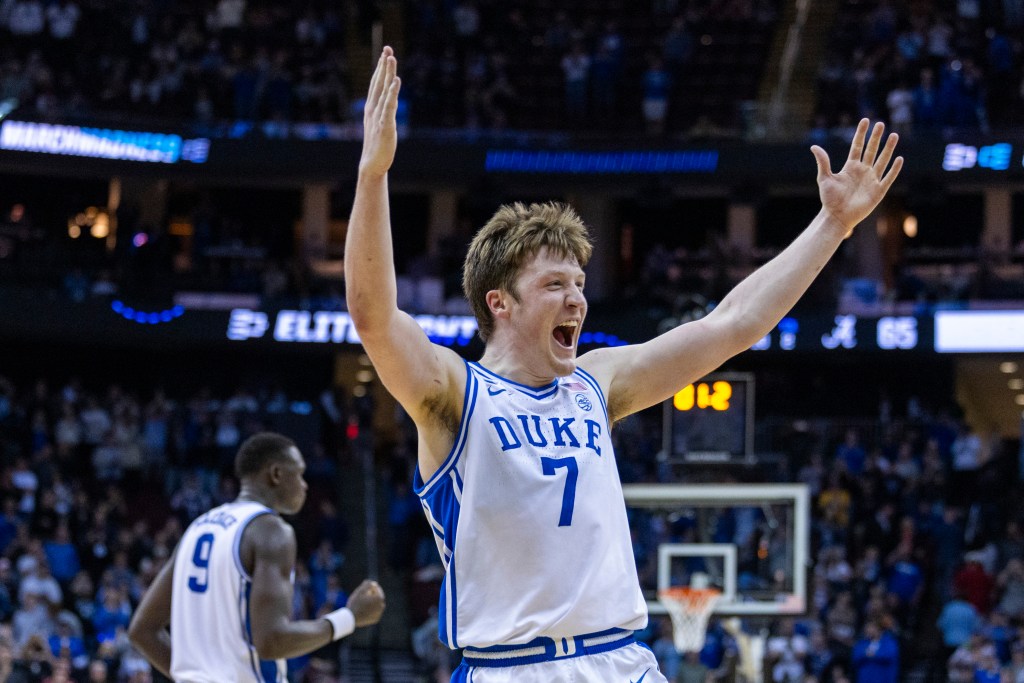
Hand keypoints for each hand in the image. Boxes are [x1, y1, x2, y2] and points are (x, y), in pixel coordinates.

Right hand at [346, 579, 385, 626]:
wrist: (351, 619)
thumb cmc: (355, 603)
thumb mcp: (360, 591)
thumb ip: (367, 584)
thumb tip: (374, 583)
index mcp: (379, 598)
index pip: (377, 589)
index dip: (370, 587)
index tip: (365, 588)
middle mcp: (382, 606)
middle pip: (377, 597)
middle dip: (372, 595)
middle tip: (364, 594)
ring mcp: (379, 613)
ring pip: (376, 605)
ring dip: (372, 602)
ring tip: (363, 602)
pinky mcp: (376, 619)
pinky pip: (374, 612)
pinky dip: (371, 610)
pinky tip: (364, 609)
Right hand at [359, 47, 400, 177]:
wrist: (372, 164)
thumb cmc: (377, 145)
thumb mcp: (379, 123)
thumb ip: (383, 110)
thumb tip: (388, 101)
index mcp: (372, 108)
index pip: (376, 83)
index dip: (381, 68)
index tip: (385, 52)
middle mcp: (374, 109)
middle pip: (379, 83)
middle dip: (383, 65)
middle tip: (387, 48)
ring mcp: (379, 116)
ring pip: (384, 91)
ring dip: (388, 74)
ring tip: (391, 58)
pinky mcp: (385, 125)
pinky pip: (389, 106)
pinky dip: (392, 93)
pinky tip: (396, 82)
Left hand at [811, 119, 902, 234]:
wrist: (837, 216)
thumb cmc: (829, 199)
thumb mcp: (824, 178)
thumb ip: (823, 162)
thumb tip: (814, 146)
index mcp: (851, 167)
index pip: (858, 146)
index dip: (861, 134)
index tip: (865, 120)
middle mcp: (863, 171)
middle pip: (871, 150)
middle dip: (876, 137)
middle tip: (880, 124)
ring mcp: (871, 180)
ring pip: (882, 160)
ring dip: (888, 149)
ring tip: (894, 135)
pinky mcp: (878, 191)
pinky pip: (888, 177)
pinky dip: (894, 169)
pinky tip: (899, 159)